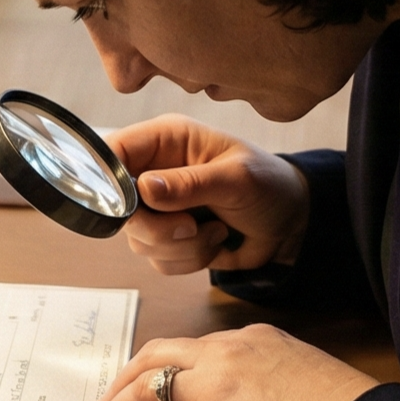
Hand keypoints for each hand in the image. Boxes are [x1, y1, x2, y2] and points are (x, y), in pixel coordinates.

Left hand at [92, 326, 378, 400]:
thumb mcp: (308, 375)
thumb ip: (275, 378)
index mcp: (254, 339)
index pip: (194, 347)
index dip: (165, 365)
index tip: (151, 378)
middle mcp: (228, 356)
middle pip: (158, 356)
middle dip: (127, 377)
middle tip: (110, 398)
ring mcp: (216, 393)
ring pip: (148, 390)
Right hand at [109, 116, 308, 274]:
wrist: (291, 223)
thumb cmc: (269, 185)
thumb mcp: (237, 179)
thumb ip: (190, 184)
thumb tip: (145, 189)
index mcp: (166, 140)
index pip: (114, 152)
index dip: (108, 179)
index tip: (128, 207)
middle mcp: (155, 171)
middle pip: (119, 207)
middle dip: (157, 228)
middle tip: (190, 227)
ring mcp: (160, 207)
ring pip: (139, 240)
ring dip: (180, 247)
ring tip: (216, 230)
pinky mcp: (169, 238)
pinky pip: (157, 260)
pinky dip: (188, 261)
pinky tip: (214, 242)